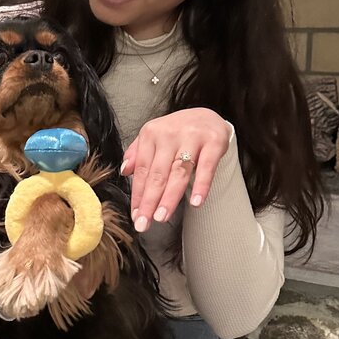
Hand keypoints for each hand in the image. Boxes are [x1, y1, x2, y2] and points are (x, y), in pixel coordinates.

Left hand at [121, 109, 230, 231]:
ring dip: (169, 197)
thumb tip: (124, 171)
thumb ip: (137, 153)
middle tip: (144, 223)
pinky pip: (206, 167)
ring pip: (178, 172)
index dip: (138, 195)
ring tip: (162, 217)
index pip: (143, 170)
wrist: (208, 116)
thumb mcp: (154, 137)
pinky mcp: (213, 142)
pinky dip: (202, 185)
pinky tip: (196, 202)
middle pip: (158, 174)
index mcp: (151, 134)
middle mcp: (169, 134)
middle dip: (150, 201)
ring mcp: (192, 137)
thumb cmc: (178, 132)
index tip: (136, 215)